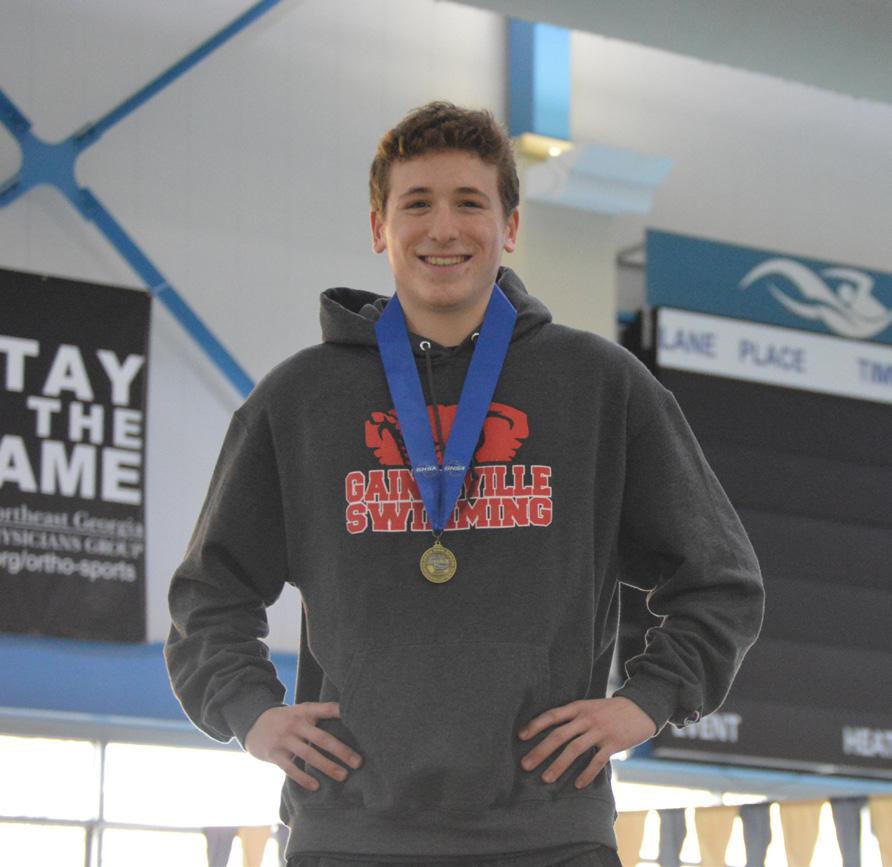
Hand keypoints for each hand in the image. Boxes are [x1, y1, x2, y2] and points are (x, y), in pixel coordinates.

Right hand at [245, 702, 362, 791]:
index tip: (358, 720)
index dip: (340, 712)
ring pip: (308, 755)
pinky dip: (303, 778)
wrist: (254, 723)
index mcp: (305, 711)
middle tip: (358, 762)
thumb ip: (320, 715)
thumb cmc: (287, 719)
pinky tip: (316, 786)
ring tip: (343, 776)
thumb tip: (348, 723)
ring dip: (327, 766)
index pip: (326, 709)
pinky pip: (290, 768)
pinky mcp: (274, 754)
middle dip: (341, 751)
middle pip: (321, 738)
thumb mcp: (301, 711)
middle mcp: (295, 724)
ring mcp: (284, 739)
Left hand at [517, 697, 656, 789]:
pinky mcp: (613, 743)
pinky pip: (597, 761)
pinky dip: (586, 774)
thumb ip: (572, 717)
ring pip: (574, 749)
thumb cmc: (610, 710)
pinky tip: (577, 785)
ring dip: (558, 765)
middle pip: (559, 735)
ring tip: (546, 779)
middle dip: (541, 751)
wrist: (640, 708)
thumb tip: (549, 731)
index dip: (535, 725)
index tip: (521, 737)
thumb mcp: (589, 706)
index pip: (552, 715)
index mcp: (578, 707)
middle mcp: (586, 718)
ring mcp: (600, 731)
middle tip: (526, 765)